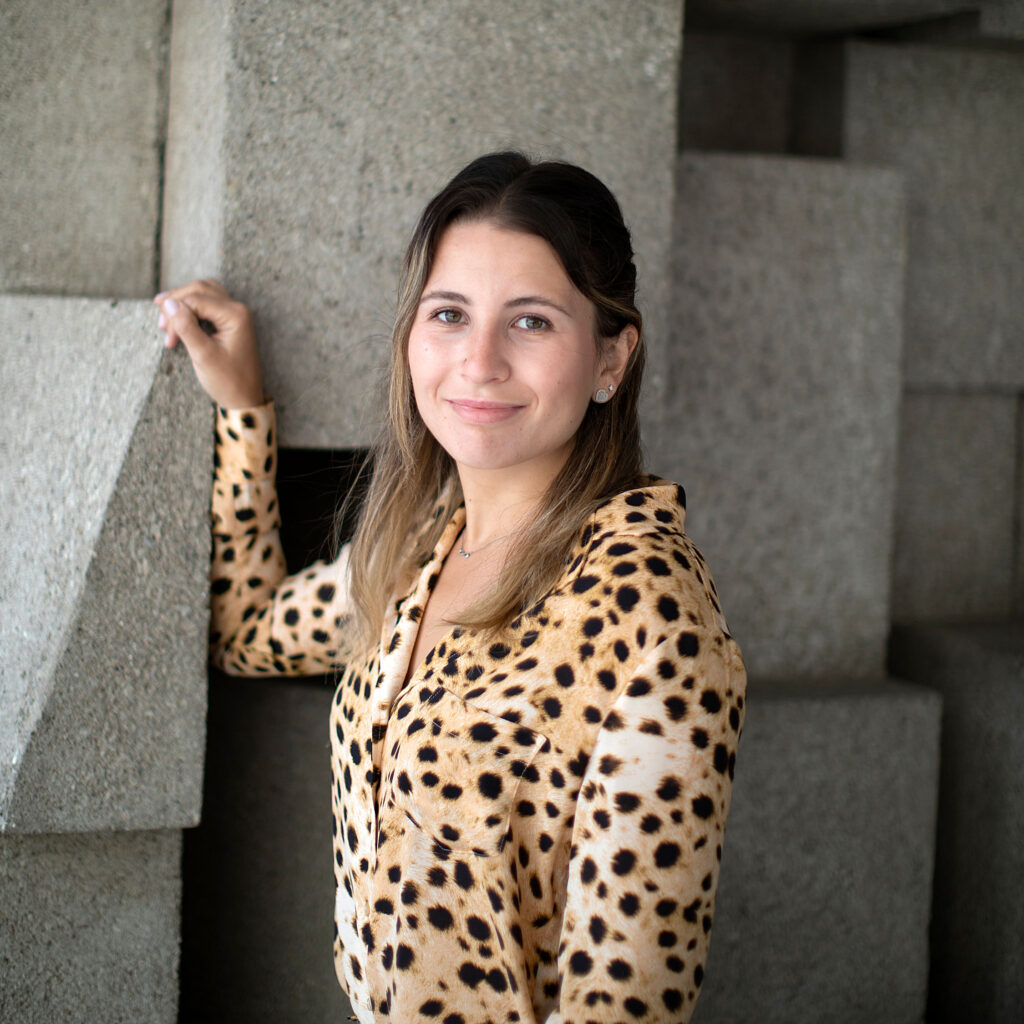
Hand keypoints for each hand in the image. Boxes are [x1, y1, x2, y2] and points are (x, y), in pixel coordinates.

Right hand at [154, 279, 263, 408]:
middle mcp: (238, 309)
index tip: (168, 337)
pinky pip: (207, 306)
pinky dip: (191, 313)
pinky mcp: (230, 322)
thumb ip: (186, 326)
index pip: (196, 299)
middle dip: (177, 304)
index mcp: (236, 315)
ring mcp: (236, 314)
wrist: (244, 400)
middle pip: (199, 289)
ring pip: (202, 295)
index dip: (175, 313)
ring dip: (182, 306)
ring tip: (167, 326)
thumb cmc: (227, 381)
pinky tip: (179, 326)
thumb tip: (167, 302)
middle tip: (162, 326)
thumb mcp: (203, 355)